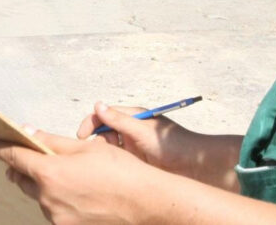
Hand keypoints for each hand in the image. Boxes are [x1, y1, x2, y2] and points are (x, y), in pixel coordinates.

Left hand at [0, 126, 160, 223]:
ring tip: (66, 176)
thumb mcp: (84, 148)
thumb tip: (28, 132)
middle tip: (29, 157)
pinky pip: (53, 210)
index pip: (14, 157)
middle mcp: (48, 198)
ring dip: (42, 184)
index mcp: (49, 173)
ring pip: (38, 196)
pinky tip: (75, 192)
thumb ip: (51, 142)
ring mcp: (57, 217)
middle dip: (22, 167)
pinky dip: (56, 199)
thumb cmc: (121, 172)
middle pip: (22, 179)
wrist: (146, 203)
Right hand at [77, 102, 241, 190]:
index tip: (81, 135)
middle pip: (103, 132)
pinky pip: (117, 160)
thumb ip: (119, 120)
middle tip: (92, 154)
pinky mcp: (136, 162)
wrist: (195, 166)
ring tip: (103, 163)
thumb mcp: (143, 131)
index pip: (104, 115)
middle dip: (95, 141)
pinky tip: (110, 171)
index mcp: (133, 117)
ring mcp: (133, 146)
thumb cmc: (173, 144)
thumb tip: (97, 105)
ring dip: (103, 153)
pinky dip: (111, 163)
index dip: (90, 123)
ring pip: (109, 148)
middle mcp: (131, 130)